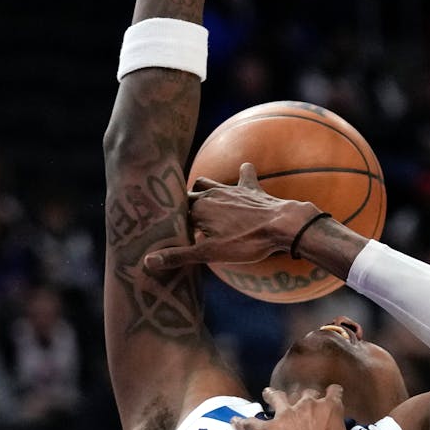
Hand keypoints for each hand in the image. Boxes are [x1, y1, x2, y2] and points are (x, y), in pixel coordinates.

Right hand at [143, 163, 322, 271]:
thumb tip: (147, 261)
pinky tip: (244, 168)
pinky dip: (243, 173)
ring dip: (202, 188)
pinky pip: (245, 175)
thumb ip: (178, 256)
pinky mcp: (251, 189)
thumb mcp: (210, 254)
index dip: (168, 221)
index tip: (160, 227)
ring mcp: (231, 189)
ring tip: (199, 197)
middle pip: (188, 195)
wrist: (282, 225)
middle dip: (181, 204)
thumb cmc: (246, 241)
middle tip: (176, 214)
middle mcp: (211, 194)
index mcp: (198, 208)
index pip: (174, 212)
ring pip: (208, 182)